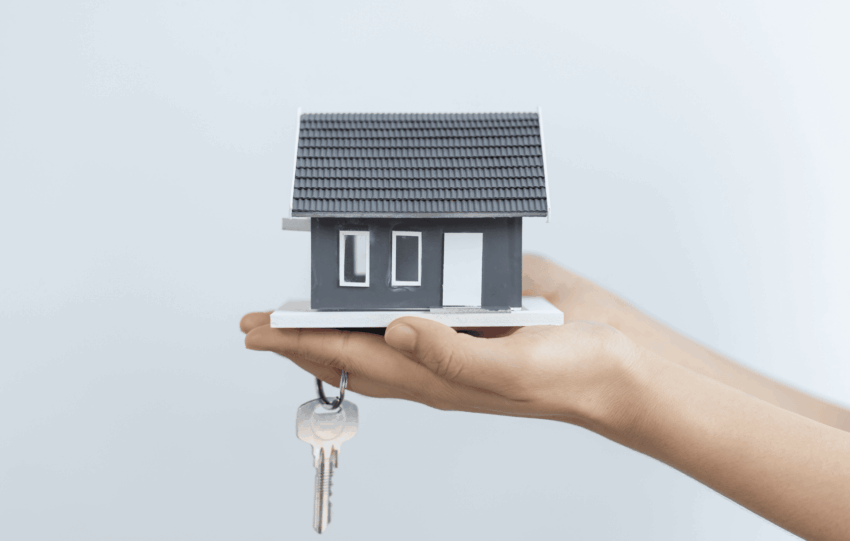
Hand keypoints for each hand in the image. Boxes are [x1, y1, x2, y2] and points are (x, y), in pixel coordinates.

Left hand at [240, 258, 640, 424]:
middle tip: (262, 321)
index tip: (255, 331)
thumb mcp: (507, 371)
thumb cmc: (572, 377)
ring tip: (309, 299)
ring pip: (385, 319)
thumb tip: (393, 327)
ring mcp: (457, 327)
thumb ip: (449, 354)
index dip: (298, 343)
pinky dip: (398, 280)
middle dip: (304, 334)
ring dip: (344, 308)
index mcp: (434, 375)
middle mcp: (436, 352)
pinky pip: (429, 290)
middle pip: (354, 344)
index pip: (349, 356)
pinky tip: (387, 269)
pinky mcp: (482, 302)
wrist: (624, 362)